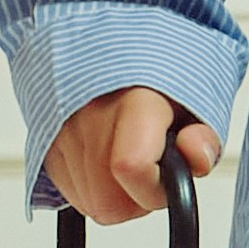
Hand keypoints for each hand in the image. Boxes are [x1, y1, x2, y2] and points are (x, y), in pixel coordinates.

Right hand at [49, 86, 221, 221]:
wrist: (109, 43)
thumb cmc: (157, 77)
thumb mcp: (198, 103)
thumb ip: (204, 138)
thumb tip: (196, 156)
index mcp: (131, 98)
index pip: (130, 168)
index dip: (153, 190)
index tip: (166, 179)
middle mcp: (88, 112)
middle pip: (107, 202)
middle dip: (135, 199)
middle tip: (151, 170)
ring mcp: (59, 128)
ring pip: (88, 204)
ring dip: (114, 194)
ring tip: (130, 159)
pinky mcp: (44, 142)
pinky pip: (70, 192)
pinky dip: (93, 186)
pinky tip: (107, 160)